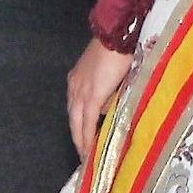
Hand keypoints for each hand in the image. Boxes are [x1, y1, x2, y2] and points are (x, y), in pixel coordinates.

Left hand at [67, 37, 132, 158]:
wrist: (118, 34)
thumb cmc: (119, 49)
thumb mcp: (111, 72)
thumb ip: (109, 90)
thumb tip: (110, 108)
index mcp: (78, 79)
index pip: (76, 108)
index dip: (79, 125)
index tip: (83, 140)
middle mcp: (75, 86)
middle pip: (73, 118)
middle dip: (77, 138)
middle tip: (84, 156)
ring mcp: (81, 91)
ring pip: (77, 123)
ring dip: (81, 141)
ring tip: (87, 158)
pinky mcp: (91, 95)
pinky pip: (87, 122)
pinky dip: (87, 137)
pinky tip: (90, 151)